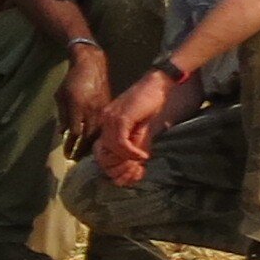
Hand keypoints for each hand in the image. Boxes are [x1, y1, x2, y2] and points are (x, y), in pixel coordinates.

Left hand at [57, 48, 110, 156]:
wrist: (92, 65)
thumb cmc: (72, 79)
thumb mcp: (61, 95)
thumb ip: (62, 115)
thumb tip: (62, 133)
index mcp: (78, 107)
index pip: (75, 133)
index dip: (71, 145)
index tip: (67, 154)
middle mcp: (92, 110)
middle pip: (89, 137)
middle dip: (82, 150)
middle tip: (76, 160)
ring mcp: (103, 109)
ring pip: (99, 133)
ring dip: (93, 146)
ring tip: (86, 156)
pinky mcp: (109, 108)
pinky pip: (105, 126)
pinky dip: (100, 136)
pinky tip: (97, 144)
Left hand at [95, 72, 172, 186]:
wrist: (158, 84)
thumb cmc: (150, 103)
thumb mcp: (140, 129)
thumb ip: (134, 144)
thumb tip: (134, 165)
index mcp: (106, 124)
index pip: (101, 151)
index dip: (113, 167)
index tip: (129, 175)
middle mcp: (104, 121)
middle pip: (103, 153)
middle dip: (119, 167)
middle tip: (135, 173)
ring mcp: (110, 118)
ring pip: (112, 149)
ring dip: (127, 160)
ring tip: (141, 162)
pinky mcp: (121, 117)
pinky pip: (121, 142)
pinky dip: (131, 152)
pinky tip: (142, 155)